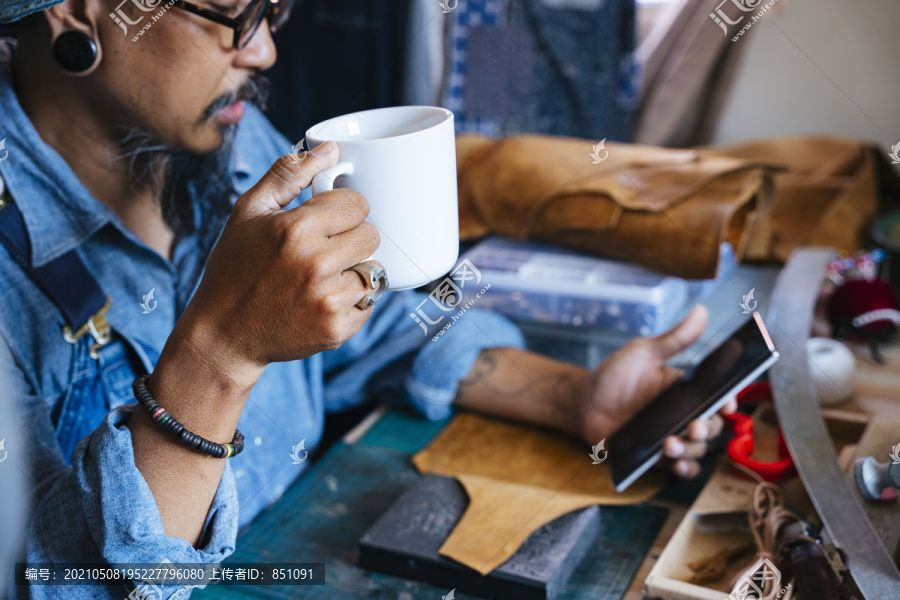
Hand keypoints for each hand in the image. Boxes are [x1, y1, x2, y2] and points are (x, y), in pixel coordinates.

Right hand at [173, 141, 380, 386]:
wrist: (223, 334)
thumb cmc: (234, 268)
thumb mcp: (249, 212)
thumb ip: (289, 174)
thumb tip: (330, 149)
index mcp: (296, 229)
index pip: (357, 204)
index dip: (342, 209)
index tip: (326, 221)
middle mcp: (316, 264)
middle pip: (371, 235)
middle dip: (351, 239)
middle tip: (323, 250)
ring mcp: (328, 300)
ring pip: (374, 270)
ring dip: (353, 271)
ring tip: (321, 277)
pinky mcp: (337, 329)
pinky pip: (369, 303)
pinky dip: (353, 301)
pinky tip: (321, 300)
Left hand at [578, 305, 735, 477]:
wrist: (583, 404)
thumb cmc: (613, 376)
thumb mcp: (642, 353)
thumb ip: (674, 339)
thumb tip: (701, 311)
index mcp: (686, 389)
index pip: (718, 396)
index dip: (728, 401)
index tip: (726, 403)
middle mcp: (683, 414)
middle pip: (712, 426)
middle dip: (707, 429)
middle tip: (693, 427)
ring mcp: (672, 435)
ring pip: (698, 449)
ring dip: (691, 449)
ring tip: (671, 444)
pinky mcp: (657, 456)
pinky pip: (681, 466)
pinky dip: (684, 468)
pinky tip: (675, 463)